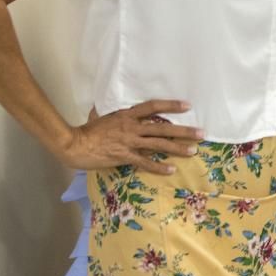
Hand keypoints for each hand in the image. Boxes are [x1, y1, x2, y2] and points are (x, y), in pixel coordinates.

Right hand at [58, 100, 202, 174]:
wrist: (74, 144)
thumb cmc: (86, 130)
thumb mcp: (101, 116)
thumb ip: (111, 113)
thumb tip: (105, 107)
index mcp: (127, 115)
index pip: (153, 106)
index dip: (171, 105)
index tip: (188, 106)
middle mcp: (132, 127)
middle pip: (163, 127)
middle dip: (183, 131)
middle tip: (201, 133)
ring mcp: (129, 142)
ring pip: (158, 144)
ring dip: (177, 148)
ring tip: (193, 151)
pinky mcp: (124, 156)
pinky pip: (145, 162)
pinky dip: (158, 167)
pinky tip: (171, 170)